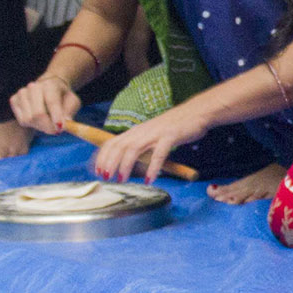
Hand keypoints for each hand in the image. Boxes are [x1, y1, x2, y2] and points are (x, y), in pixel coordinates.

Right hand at [9, 74, 81, 134]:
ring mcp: (22, 92)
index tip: (60, 128)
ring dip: (41, 126)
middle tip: (56, 131)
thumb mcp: (73, 102)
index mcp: (51, 85)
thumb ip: (70, 111)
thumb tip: (65, 122)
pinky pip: (22, 120)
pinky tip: (38, 119)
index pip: (52, 102)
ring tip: (48, 122)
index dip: (56, 116)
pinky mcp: (14, 100)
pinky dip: (31, 124)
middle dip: (48, 126)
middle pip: (38, 114)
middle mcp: (34, 86)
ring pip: (29, 119)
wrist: (48, 89)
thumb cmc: (62, 97)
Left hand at [92, 102, 206, 181]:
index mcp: (135, 132)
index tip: (97, 171)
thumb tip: (128, 164)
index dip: (102, 157)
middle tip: (105, 178)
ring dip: (125, 165)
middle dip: (109, 163)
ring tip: (121, 179)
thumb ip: (140, 146)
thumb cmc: (173, 127)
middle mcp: (142, 132)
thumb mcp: (151, 135)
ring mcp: (155, 134)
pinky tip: (150, 179)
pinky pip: (158, 154)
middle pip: (119, 146)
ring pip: (134, 149)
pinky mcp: (170, 137)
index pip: (112, 143)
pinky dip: (153, 167)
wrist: (195, 112)